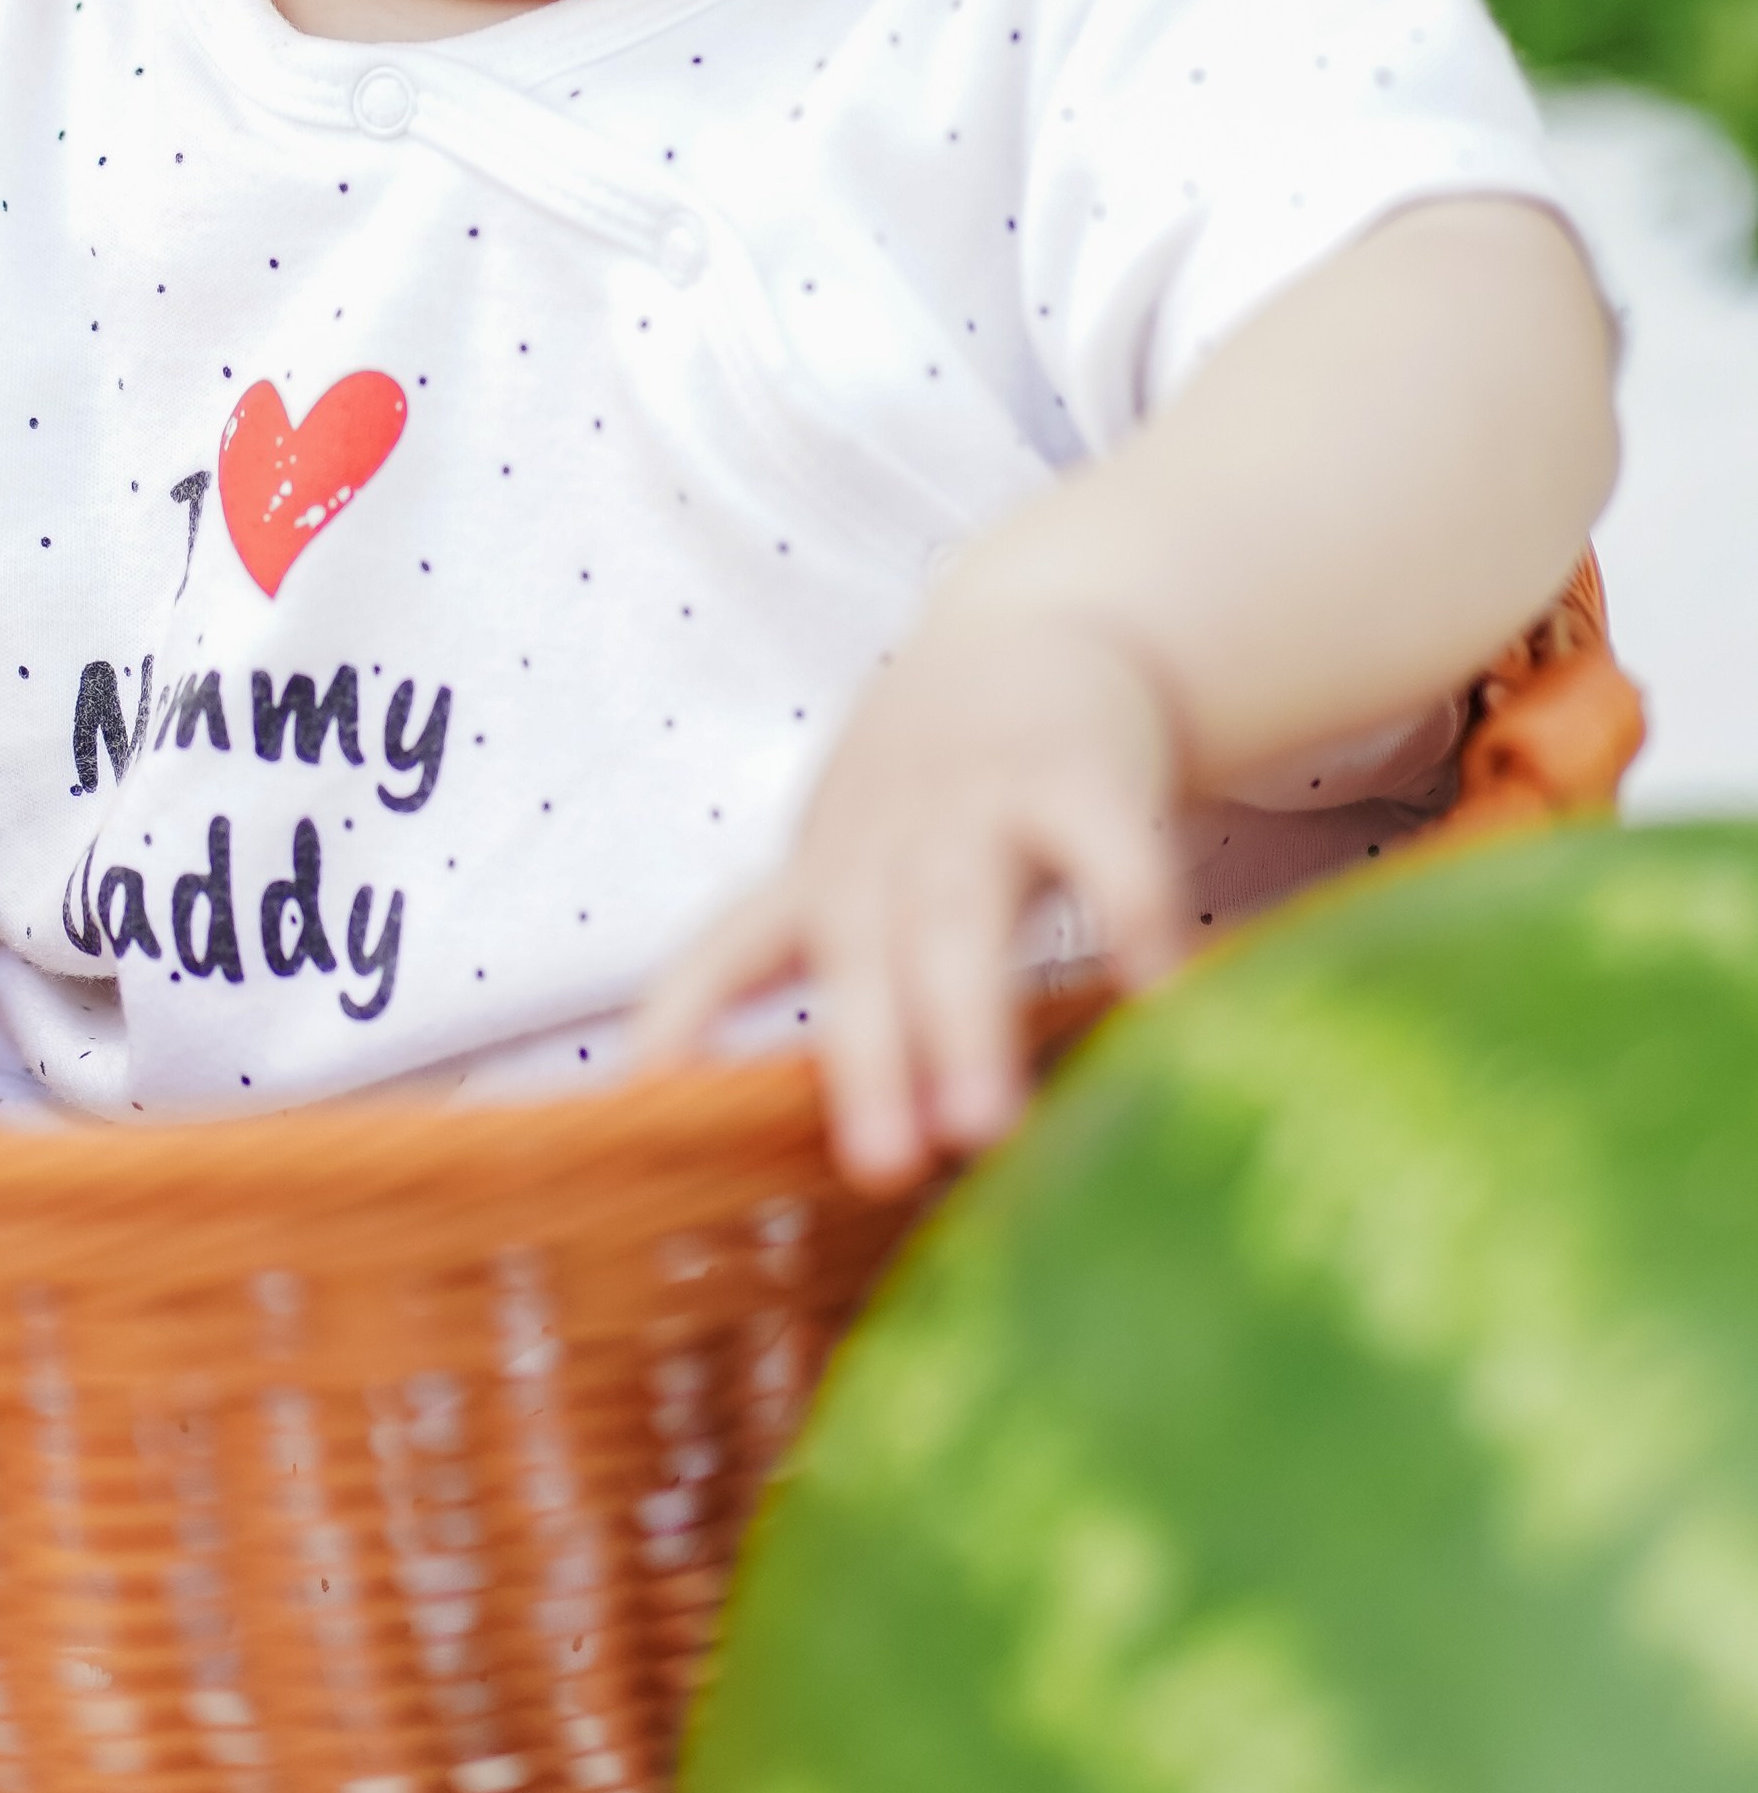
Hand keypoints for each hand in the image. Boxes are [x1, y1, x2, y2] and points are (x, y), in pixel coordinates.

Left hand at [631, 596, 1181, 1192]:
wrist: (1036, 624)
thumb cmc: (937, 792)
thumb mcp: (863, 864)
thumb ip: (858, 985)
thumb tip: (876, 1155)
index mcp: (823, 875)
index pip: (734, 945)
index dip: (684, 1009)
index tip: (640, 1087)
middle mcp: (885, 842)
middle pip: (862, 951)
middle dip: (867, 1059)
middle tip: (879, 1167)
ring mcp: (979, 801)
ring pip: (961, 911)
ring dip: (966, 1018)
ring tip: (985, 1128)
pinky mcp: (1079, 771)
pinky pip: (1104, 841)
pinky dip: (1127, 907)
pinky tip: (1153, 990)